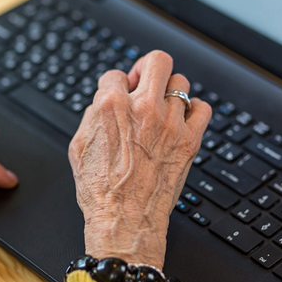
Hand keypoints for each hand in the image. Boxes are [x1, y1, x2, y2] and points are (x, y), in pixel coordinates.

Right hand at [68, 51, 211, 268]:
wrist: (125, 220)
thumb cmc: (101, 190)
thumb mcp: (78, 147)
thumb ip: (92, 116)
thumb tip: (103, 102)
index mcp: (111, 107)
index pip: (116, 74)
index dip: (115, 85)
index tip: (119, 95)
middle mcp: (143, 109)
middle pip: (157, 61)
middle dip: (148, 68)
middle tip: (145, 82)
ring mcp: (170, 123)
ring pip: (181, 83)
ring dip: (170, 93)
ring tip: (163, 108)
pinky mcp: (189, 140)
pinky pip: (202, 109)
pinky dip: (194, 112)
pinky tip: (182, 122)